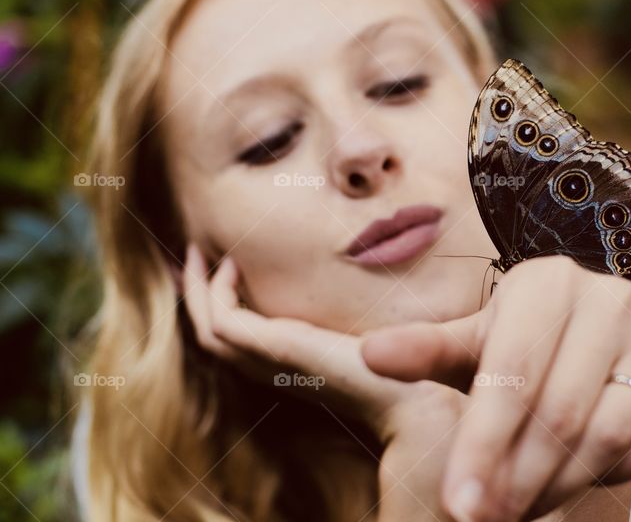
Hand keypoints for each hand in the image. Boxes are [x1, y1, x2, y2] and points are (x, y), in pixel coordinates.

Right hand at [179, 242, 467, 520]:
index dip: (219, 305)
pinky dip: (217, 293)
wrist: (415, 398)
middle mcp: (273, 367)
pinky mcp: (277, 349)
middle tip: (194, 253)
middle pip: (212, 334)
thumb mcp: (369, 338)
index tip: (219, 267)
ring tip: (200, 252)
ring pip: (209, 329)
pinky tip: (233, 265)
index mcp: (290, 365)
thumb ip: (356, 324)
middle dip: (197, 293)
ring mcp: (271, 361)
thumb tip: (369, 299)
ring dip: (198, 289)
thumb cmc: (404, 371)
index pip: (237, 338)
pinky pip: (223, 322)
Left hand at [361, 254, 630, 521]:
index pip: (511, 372)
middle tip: (486, 518)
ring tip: (522, 507)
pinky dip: (627, 469)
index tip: (458, 502)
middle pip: (562, 411)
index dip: (482, 444)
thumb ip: (428, 349)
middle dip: (519, 477)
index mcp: (547, 281)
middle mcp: (611, 296)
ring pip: (613, 430)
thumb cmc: (520, 338)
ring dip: (564, 483)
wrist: (590, 322)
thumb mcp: (474, 342)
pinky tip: (583, 478)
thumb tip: (371, 353)